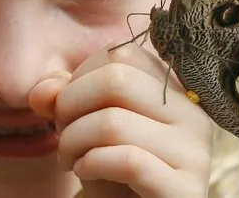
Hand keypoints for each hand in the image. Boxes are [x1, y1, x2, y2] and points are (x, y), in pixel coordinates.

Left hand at [30, 42, 212, 197]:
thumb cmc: (109, 174)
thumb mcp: (83, 127)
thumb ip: (64, 98)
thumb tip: (44, 91)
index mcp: (172, 92)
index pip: (121, 53)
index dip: (82, 75)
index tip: (71, 108)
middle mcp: (191, 115)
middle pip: (116, 79)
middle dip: (71, 105)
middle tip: (64, 136)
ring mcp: (194, 153)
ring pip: (114, 122)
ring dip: (73, 141)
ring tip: (69, 160)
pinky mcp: (185, 189)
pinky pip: (127, 161)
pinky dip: (92, 164)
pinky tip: (86, 173)